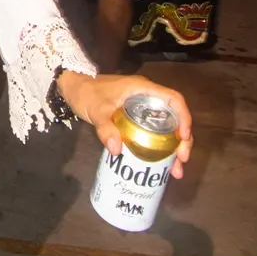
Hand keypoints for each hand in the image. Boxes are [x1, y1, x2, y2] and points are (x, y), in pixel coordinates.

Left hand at [58, 71, 192, 176]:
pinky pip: (153, 131)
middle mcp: (147, 97)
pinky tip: (159, 162)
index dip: (184, 117)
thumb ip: (106, 128)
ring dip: (173, 147)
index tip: (184, 137)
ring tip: (174, 168)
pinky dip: (159, 146)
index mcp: (144, 89)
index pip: (174, 99)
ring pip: (165, 127)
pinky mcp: (134, 117)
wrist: (72, 87)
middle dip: (182, 140)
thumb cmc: (86, 92)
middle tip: (181, 160)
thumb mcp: (96, 110)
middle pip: (174, 117)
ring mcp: (142, 107)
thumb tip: (118, 150)